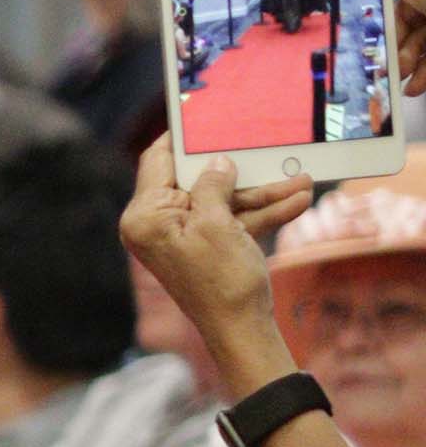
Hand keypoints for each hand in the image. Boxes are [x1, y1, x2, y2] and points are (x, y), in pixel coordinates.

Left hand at [120, 134, 293, 387]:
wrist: (242, 332)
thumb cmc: (221, 281)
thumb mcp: (217, 222)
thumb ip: (213, 184)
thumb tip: (217, 161)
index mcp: (145, 216)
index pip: (158, 160)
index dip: (183, 137)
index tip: (203, 114)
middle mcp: (158, 224)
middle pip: (199, 179)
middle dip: (240, 169)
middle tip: (262, 142)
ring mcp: (184, 236)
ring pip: (225, 200)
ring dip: (263, 192)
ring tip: (302, 179)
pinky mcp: (208, 247)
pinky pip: (234, 220)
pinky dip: (264, 213)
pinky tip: (298, 200)